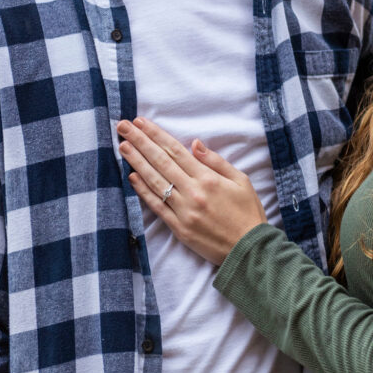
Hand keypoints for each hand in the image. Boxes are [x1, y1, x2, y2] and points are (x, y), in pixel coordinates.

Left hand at [117, 118, 267, 264]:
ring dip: (136, 162)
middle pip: (160, 162)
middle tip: (123, 127)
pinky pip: (157, 206)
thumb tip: (194, 143)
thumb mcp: (241, 180)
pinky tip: (132, 177)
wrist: (249, 250)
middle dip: (140, 142)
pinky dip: (143, 191)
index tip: (141, 122)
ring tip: (123, 146)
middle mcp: (193, 192)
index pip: (176, 151)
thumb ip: (216, 161)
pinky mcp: (178, 228)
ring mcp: (183, 211)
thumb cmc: (248, 213)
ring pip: (154, 181)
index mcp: (208, 178)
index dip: (156, 135)